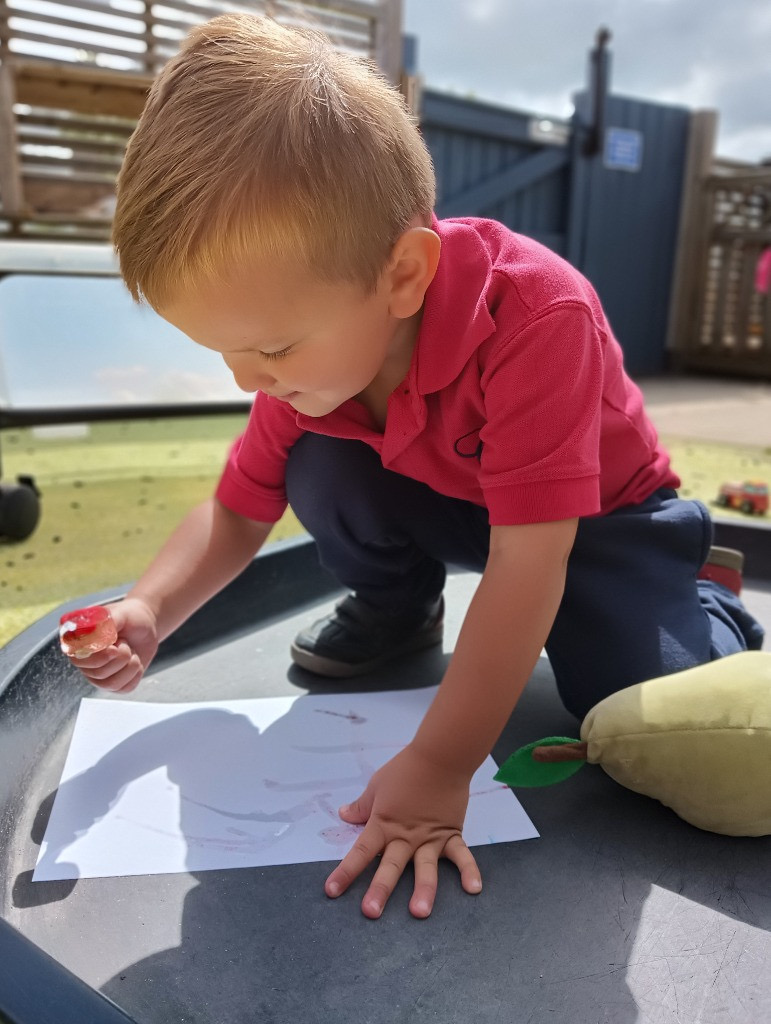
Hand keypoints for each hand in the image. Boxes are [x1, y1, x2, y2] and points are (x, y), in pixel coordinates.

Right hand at [64, 597, 158, 692]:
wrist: (146, 625)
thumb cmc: (129, 617)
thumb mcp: (120, 614)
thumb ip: (107, 623)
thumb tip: (93, 634)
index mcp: (79, 644)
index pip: (78, 660)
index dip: (99, 657)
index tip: (114, 647)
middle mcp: (85, 663)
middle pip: (98, 674)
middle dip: (120, 657)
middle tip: (125, 642)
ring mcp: (99, 676)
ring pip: (112, 684)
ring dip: (130, 665)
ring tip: (131, 651)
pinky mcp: (115, 684)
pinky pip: (125, 688)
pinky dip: (136, 674)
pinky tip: (135, 660)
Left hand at [324, 743, 481, 918]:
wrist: (440, 757)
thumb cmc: (405, 769)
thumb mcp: (377, 785)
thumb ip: (362, 805)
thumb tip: (344, 815)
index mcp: (384, 824)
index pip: (362, 851)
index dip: (346, 872)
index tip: (332, 891)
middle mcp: (406, 836)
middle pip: (391, 866)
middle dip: (380, 890)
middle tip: (371, 913)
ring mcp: (430, 838)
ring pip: (425, 868)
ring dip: (423, 890)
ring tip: (420, 912)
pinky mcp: (452, 834)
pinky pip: (462, 856)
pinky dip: (469, 871)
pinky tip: (474, 889)